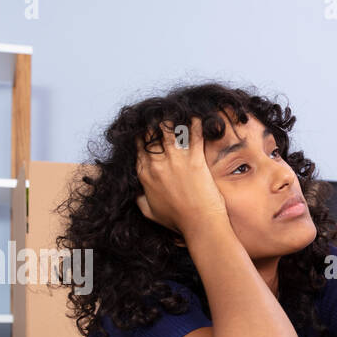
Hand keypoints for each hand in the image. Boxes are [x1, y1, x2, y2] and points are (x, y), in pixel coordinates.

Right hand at [134, 116, 228, 237]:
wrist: (200, 225)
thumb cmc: (178, 221)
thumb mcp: (150, 212)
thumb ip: (140, 199)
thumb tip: (136, 192)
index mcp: (145, 174)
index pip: (139, 146)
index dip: (143, 134)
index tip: (148, 128)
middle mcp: (157, 164)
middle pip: (151, 133)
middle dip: (155, 121)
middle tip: (162, 114)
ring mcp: (176, 160)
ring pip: (168, 129)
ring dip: (172, 118)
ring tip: (177, 111)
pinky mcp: (195, 160)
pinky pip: (194, 135)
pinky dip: (196, 123)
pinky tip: (197, 116)